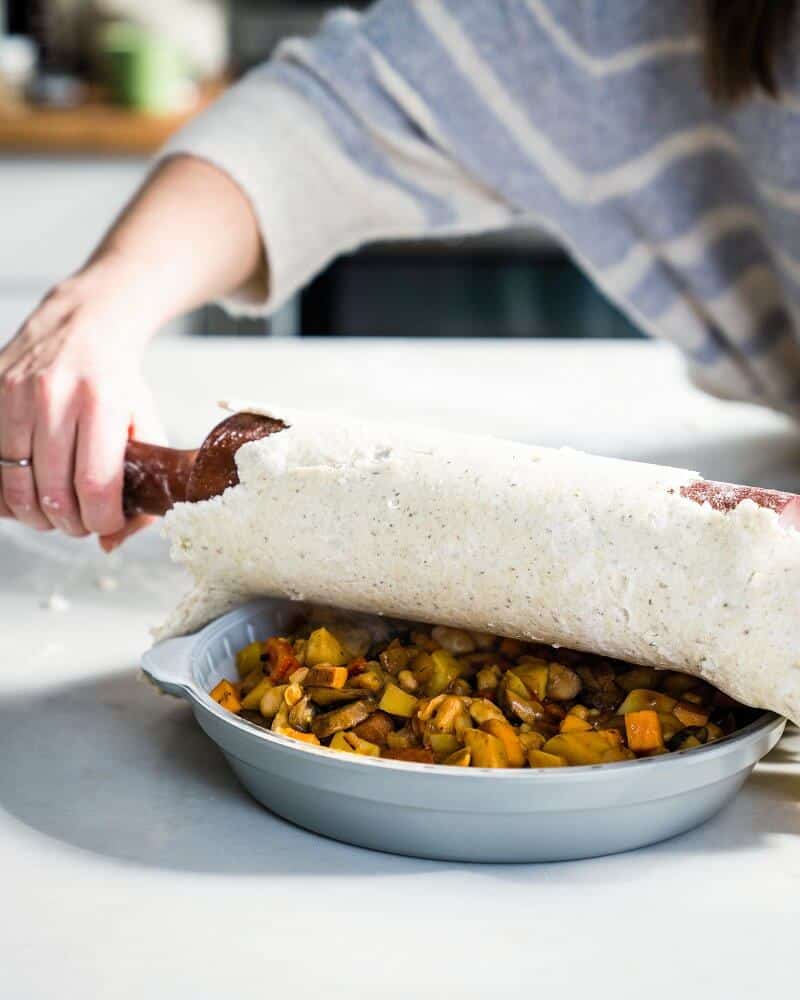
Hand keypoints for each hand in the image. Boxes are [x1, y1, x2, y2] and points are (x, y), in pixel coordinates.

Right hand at [0, 253, 165, 547]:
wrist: (83, 322)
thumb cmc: (117, 381)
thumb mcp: (146, 423)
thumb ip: (142, 484)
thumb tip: (112, 543)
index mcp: (102, 403)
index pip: (96, 485)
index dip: (101, 520)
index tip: (107, 524)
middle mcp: (54, 397)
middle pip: (52, 493)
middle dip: (69, 524)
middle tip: (80, 523)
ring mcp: (15, 394)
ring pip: (15, 485)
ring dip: (35, 514)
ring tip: (54, 513)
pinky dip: (7, 492)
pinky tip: (27, 492)